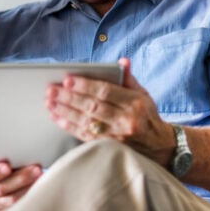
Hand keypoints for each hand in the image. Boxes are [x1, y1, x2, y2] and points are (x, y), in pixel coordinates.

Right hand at [0, 161, 41, 210]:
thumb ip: (0, 157)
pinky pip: (16, 209)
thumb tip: (20, 149)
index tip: (7, 167)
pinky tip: (38, 191)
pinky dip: (28, 199)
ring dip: (28, 189)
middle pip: (1, 188)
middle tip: (37, 169)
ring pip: (11, 200)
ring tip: (41, 178)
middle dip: (21, 178)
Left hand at [44, 58, 175, 163]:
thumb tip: (121, 61)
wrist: (159, 147)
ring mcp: (116, 137)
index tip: (67, 80)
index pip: (106, 92)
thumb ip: (129, 78)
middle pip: (92, 107)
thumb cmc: (147, 116)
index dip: (85, 86)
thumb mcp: (144, 95)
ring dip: (65, 111)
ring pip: (86, 122)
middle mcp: (125, 121)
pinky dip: (69, 126)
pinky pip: (84, 136)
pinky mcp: (108, 148)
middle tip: (51, 90)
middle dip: (69, 98)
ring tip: (49, 102)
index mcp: (134, 104)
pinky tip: (57, 118)